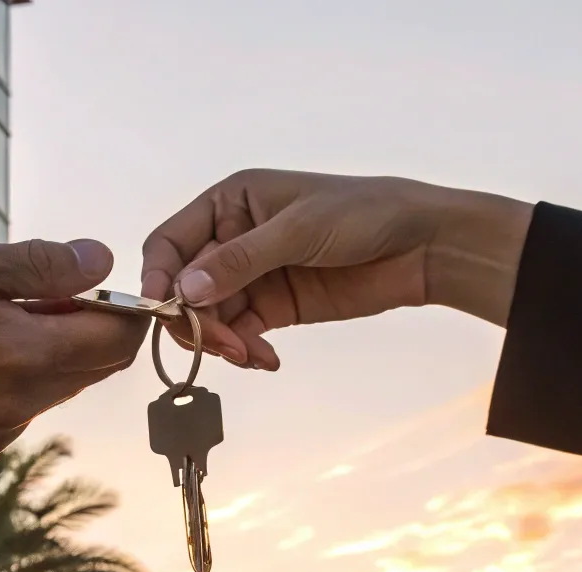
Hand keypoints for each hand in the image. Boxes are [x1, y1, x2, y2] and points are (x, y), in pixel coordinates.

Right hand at [0, 235, 143, 458]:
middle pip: (94, 367)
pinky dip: (18, 369)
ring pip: (58, 384)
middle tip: (40, 282)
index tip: (97, 276)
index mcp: (24, 359)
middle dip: (87, 323)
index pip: (117, 341)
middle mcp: (20, 406)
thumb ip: (41, 264)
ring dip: (50, 344)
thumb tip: (101, 261)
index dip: (123, 305)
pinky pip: (23, 401)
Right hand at [140, 170, 533, 369]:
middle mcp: (233, 237)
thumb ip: (240, 260)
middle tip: (223, 346)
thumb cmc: (364, 213)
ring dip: (222, 341)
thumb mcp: (299, 230)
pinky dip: (246, 350)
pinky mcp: (276, 307)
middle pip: (186, 288)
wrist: (421, 246)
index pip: (171, 242)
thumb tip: (185, 290)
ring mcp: (253, 275)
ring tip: (250, 356)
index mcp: (231, 201)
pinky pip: (242, 334)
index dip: (160, 278)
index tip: (164, 311)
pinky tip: (265, 360)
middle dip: (196, 320)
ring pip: (212, 317)